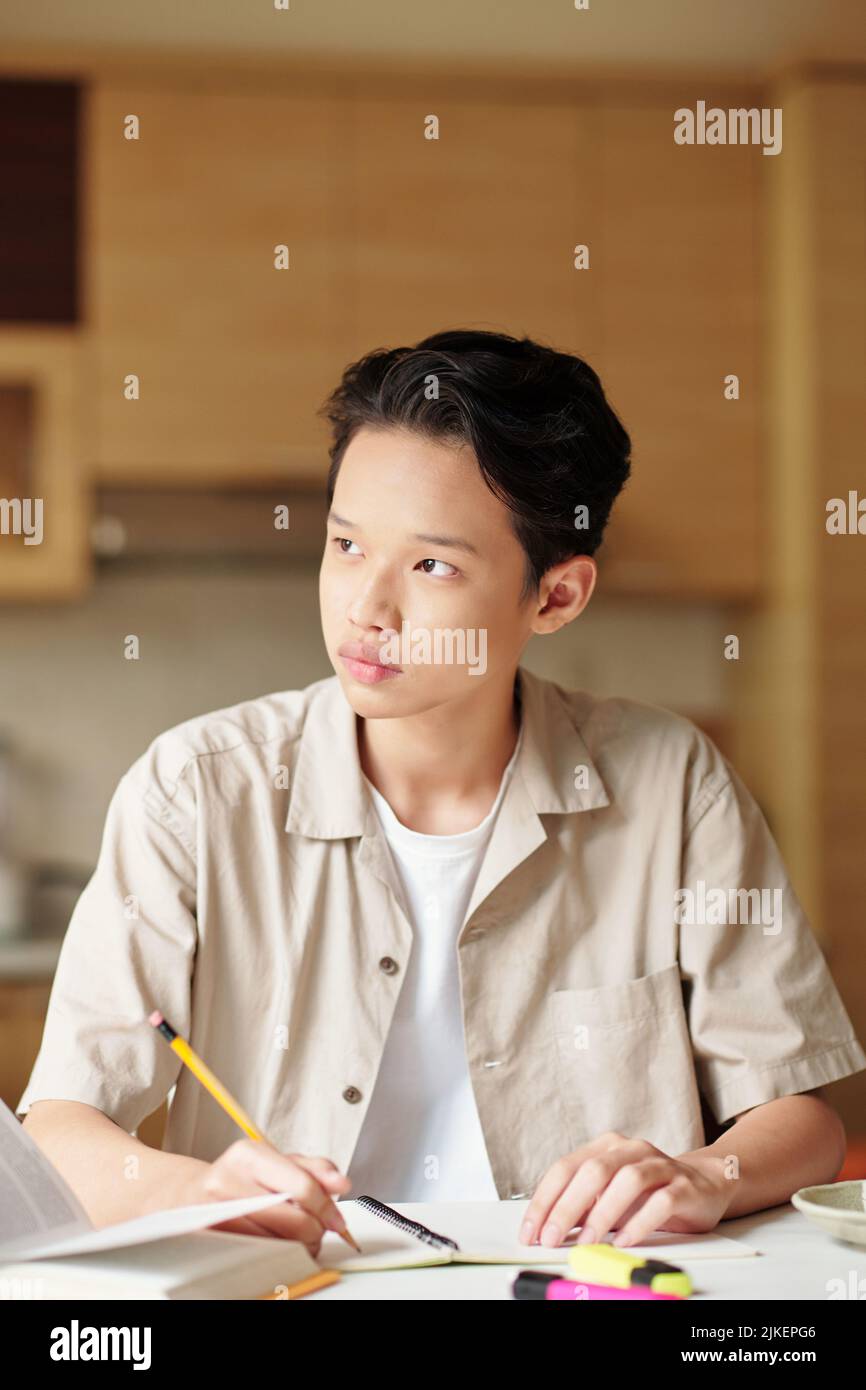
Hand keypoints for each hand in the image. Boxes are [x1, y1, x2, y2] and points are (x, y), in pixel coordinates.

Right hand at [183, 1139, 352, 1256]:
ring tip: (299, 1237)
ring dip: (297, 1245)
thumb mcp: (278, 1161)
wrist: (193, 1194)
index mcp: (249, 1155)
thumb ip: (315, 1169)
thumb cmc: (241, 1177)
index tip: (337, 1220)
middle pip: (291, 1219)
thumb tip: (341, 1183)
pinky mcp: (211, 1238)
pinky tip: (279, 1243)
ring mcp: (216, 1212)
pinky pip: (258, 1253)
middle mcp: (228, 1181)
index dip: (325, 1207)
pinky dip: (276, 1252)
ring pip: (277, 1242)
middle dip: (314, 1230)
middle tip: (319, 1230)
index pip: (300, 1186)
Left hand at [520, 1131, 731, 1248]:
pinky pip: (661, 1202)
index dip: (544, 1201)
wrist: (703, 1184)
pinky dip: (640, 1223)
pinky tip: (625, 1241)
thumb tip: (549, 1229)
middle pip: (592, 1172)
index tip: (530, 1231)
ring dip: (602, 1214)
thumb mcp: (609, 1197)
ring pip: (627, 1181)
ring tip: (587, 1241)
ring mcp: (659, 1165)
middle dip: (566, 1208)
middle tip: (550, 1239)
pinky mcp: (684, 1186)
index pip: (565, 1168)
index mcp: (605, 1147)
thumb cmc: (648, 1192)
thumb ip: (582, 1207)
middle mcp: (630, 1149)